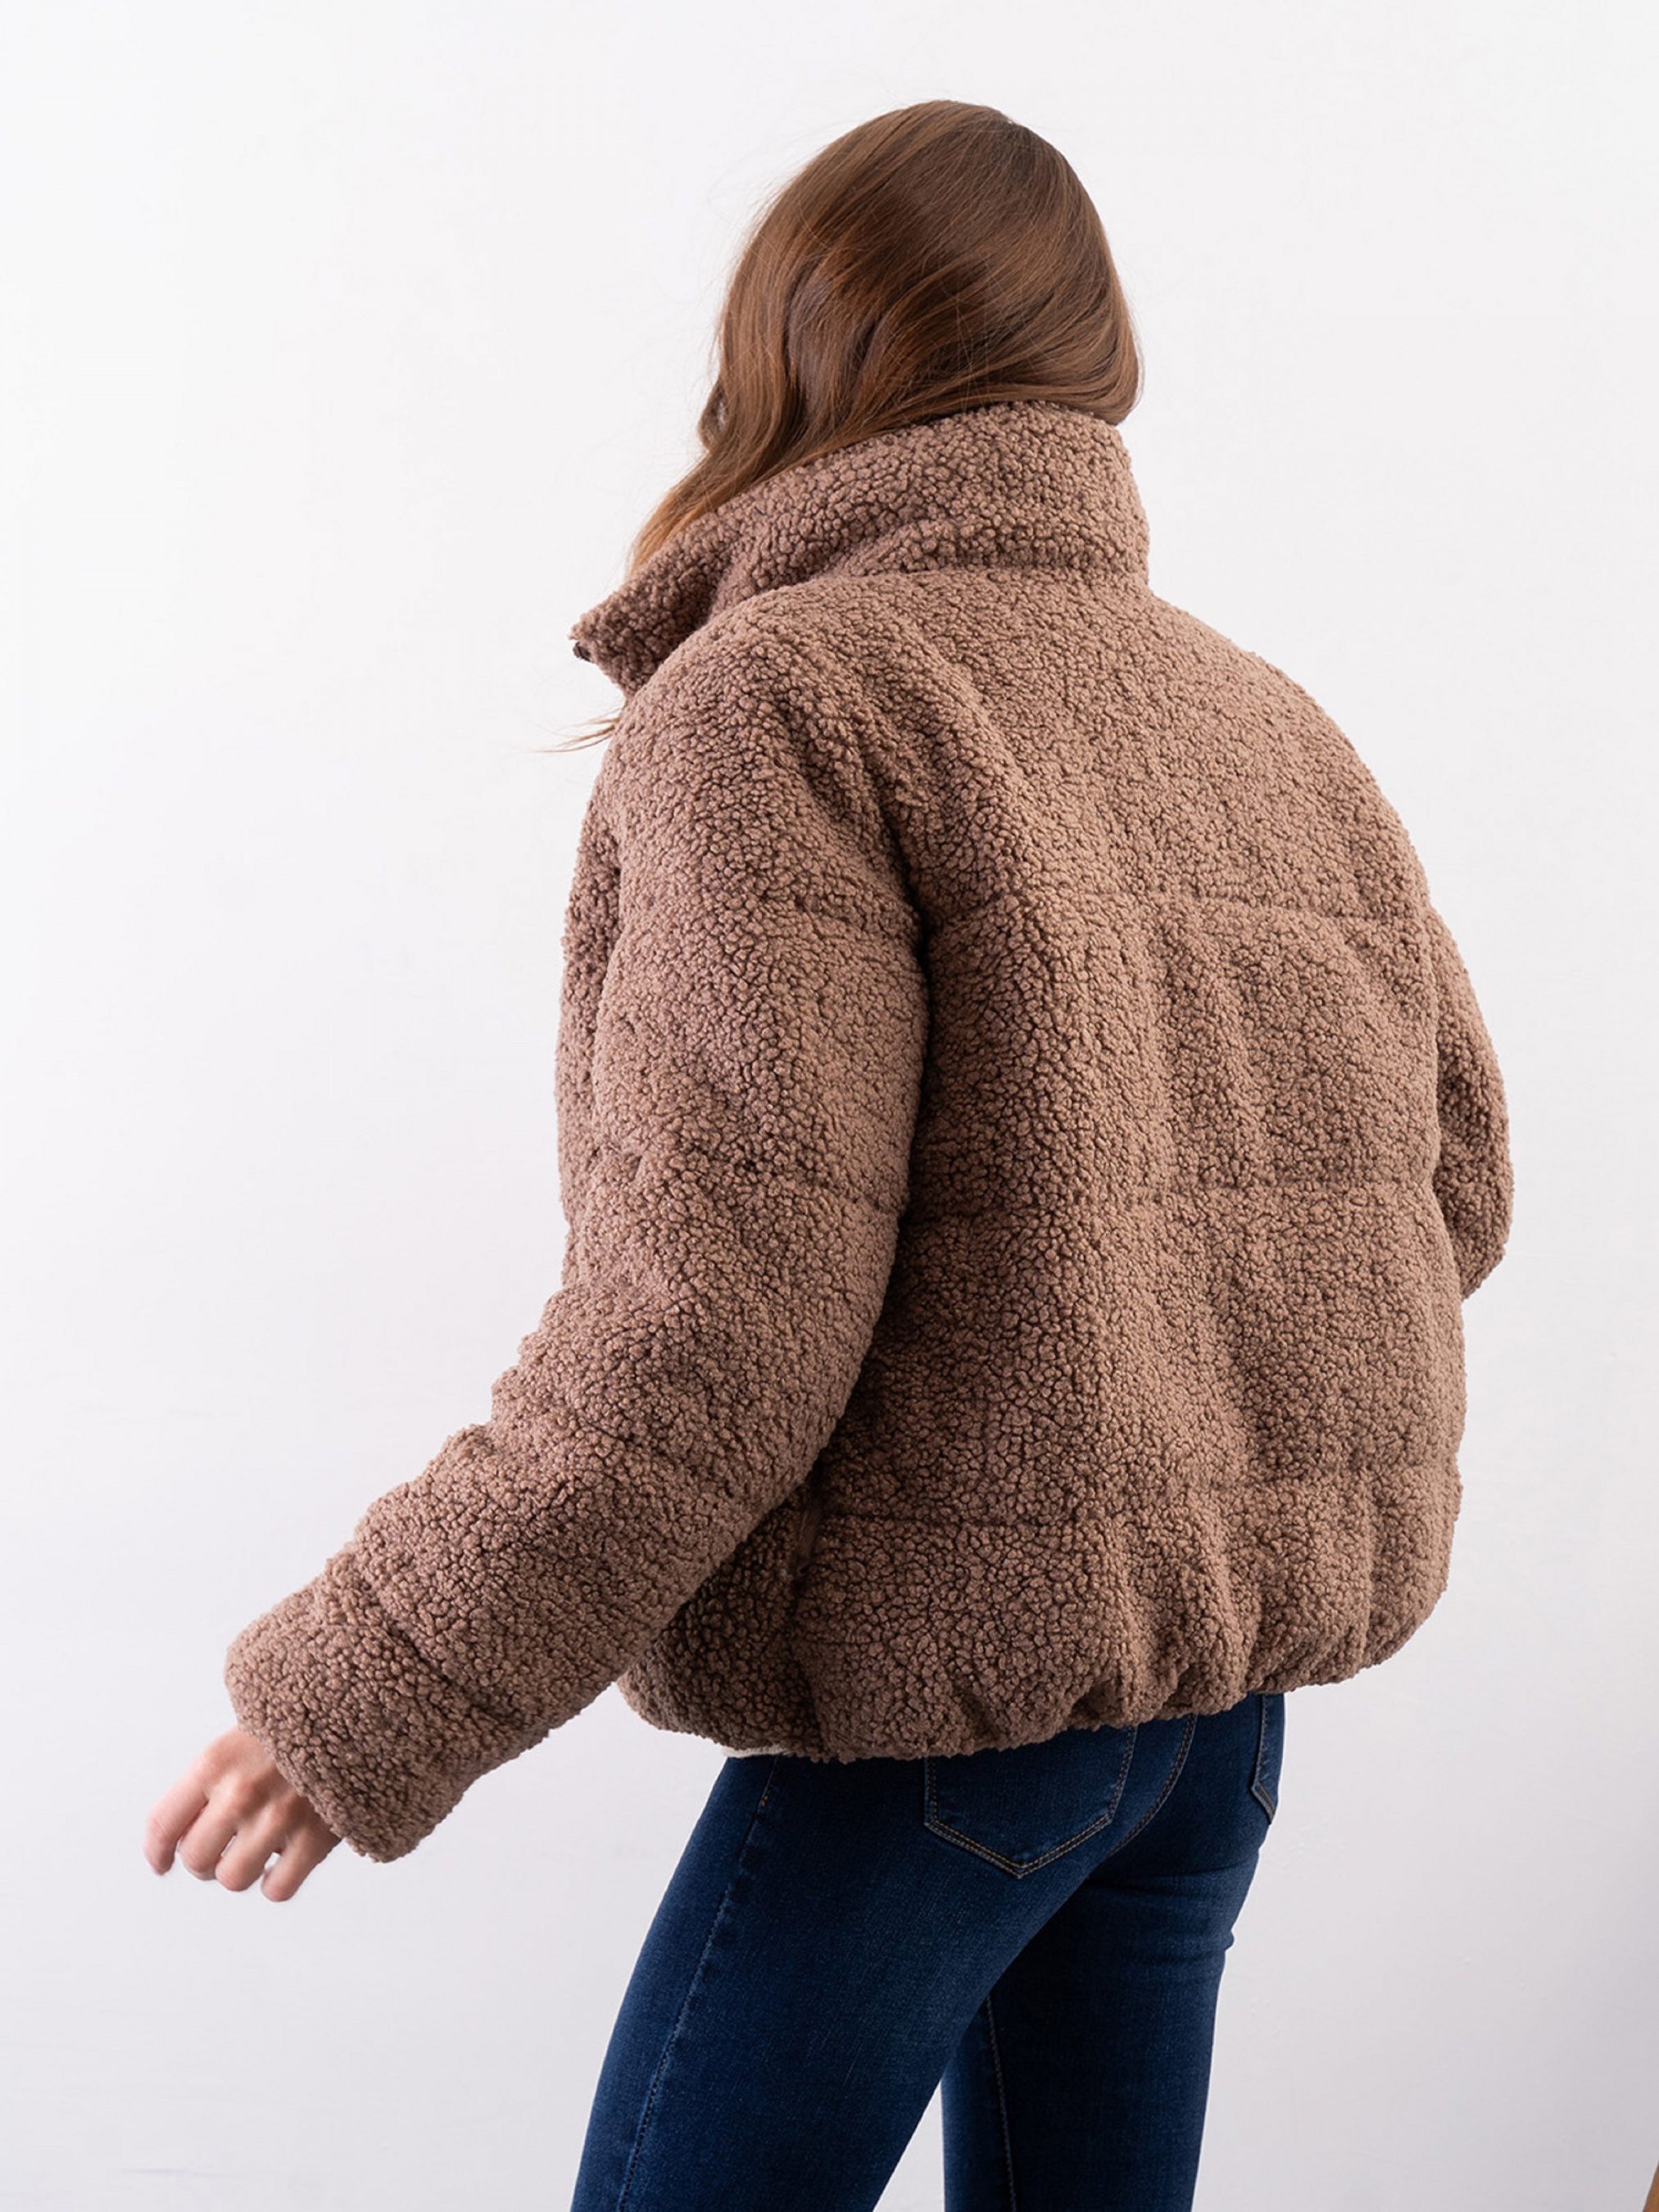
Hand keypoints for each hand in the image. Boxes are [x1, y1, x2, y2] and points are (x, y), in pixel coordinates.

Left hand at [145, 1726, 341, 1901]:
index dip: (156, 1853)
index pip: (163, 1825)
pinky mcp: (316, 1838)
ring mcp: (278, 1818)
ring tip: (256, 1853)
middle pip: (196, 1860)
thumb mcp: (241, 1733)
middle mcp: (239, 1793)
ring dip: (241, 1871)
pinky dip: (277, 1883)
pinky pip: (278, 1888)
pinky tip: (284, 1863)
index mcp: (214, 1763)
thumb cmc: (296, 1721)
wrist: (357, 1705)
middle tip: (222, 1849)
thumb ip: (211, 1778)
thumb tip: (181, 1829)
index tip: (161, 1863)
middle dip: (205, 1861)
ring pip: (233, 1879)